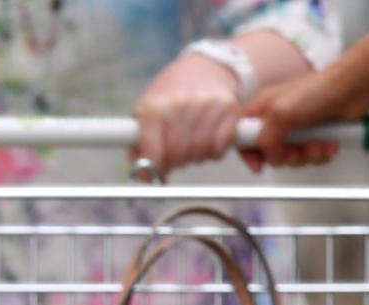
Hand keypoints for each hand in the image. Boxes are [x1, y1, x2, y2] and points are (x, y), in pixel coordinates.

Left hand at [132, 53, 244, 176]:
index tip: (155, 174)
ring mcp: (206, 106)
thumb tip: (142, 174)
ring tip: (192, 145)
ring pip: (199, 153)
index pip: (152, 150)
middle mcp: (180, 105)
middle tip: (176, 157)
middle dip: (176, 162)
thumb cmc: (174, 92)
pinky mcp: (229, 109)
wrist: (209, 66)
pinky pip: (220, 147)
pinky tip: (209, 140)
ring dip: (195, 157)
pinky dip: (214, 151)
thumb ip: (140, 141)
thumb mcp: (149, 108)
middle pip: (177, 155)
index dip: (153, 168)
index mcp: (155, 107)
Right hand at [240, 66, 368, 170]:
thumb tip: (271, 157)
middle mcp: (278, 118)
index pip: (242, 134)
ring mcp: (298, 127)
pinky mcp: (316, 135)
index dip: (248, 151)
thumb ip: (266, 139)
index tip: (258, 165)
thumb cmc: (318, 91)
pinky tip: (329, 143)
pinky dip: (321, 153)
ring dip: (307, 156)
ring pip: (293, 156)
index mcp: (263, 108)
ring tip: (318, 144)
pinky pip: (312, 156)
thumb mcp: (282, 113)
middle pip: (270, 152)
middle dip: (286, 156)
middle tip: (297, 150)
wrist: (353, 89)